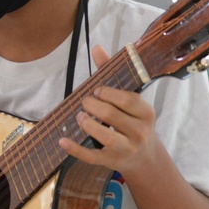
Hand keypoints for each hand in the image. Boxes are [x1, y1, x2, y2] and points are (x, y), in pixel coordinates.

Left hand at [58, 46, 159, 177]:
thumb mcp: (130, 100)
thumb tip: (96, 47)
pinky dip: (75, 149)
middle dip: (93, 106)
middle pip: (112, 116)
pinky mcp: (112, 162)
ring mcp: (126, 149)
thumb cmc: (133, 120)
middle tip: (84, 102)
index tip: (96, 90)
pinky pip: (92, 156)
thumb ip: (112, 74)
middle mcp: (139, 132)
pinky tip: (63, 141)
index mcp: (146, 112)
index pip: (127, 99)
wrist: (144, 157)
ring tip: (79, 116)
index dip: (108, 93)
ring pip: (105, 137)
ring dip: (87, 124)